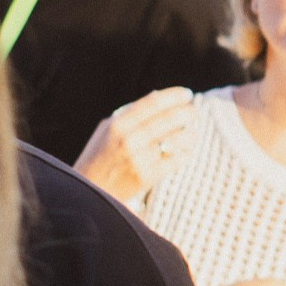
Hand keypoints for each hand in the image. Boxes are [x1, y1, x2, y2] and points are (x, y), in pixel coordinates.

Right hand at [75, 87, 196, 199]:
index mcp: (117, 124)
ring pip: (178, 139)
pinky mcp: (147, 177)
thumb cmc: (100, 157)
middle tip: (195, 113)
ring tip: (191, 135)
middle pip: (170, 119)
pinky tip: (185, 152)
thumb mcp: (107, 130)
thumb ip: (129, 114)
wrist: (90, 192)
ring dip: (190, 135)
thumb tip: (159, 94)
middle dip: (189, 113)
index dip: (174, 96)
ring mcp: (139, 159)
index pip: (152, 103)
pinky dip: (185, 154)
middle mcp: (129, 139)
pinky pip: (177, 160)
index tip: (187, 94)